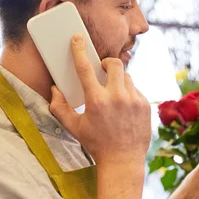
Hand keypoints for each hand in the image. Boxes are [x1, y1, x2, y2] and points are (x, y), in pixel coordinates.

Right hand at [50, 34, 151, 168]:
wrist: (123, 160)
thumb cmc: (96, 144)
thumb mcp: (74, 127)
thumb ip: (59, 107)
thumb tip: (54, 90)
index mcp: (96, 100)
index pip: (85, 68)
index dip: (80, 50)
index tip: (78, 38)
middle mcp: (116, 97)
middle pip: (114, 63)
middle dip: (107, 63)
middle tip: (102, 69)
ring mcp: (133, 100)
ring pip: (126, 76)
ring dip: (118, 80)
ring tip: (113, 93)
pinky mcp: (144, 105)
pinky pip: (135, 90)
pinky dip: (128, 93)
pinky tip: (123, 107)